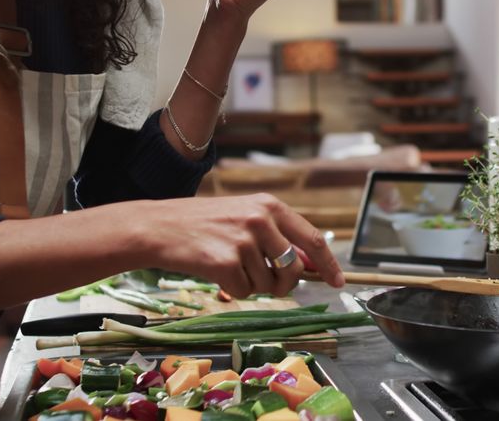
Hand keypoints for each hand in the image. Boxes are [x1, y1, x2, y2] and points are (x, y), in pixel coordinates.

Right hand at [144, 194, 343, 297]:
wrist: (159, 227)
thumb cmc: (203, 224)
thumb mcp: (244, 217)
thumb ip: (277, 236)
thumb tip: (308, 265)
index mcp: (269, 205)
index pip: (311, 238)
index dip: (328, 264)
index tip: (339, 282)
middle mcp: (260, 220)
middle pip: (294, 269)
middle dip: (285, 284)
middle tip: (268, 284)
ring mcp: (243, 241)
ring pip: (267, 284)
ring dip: (252, 284)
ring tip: (230, 266)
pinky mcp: (225, 262)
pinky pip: (244, 292)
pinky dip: (233, 289)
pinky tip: (216, 271)